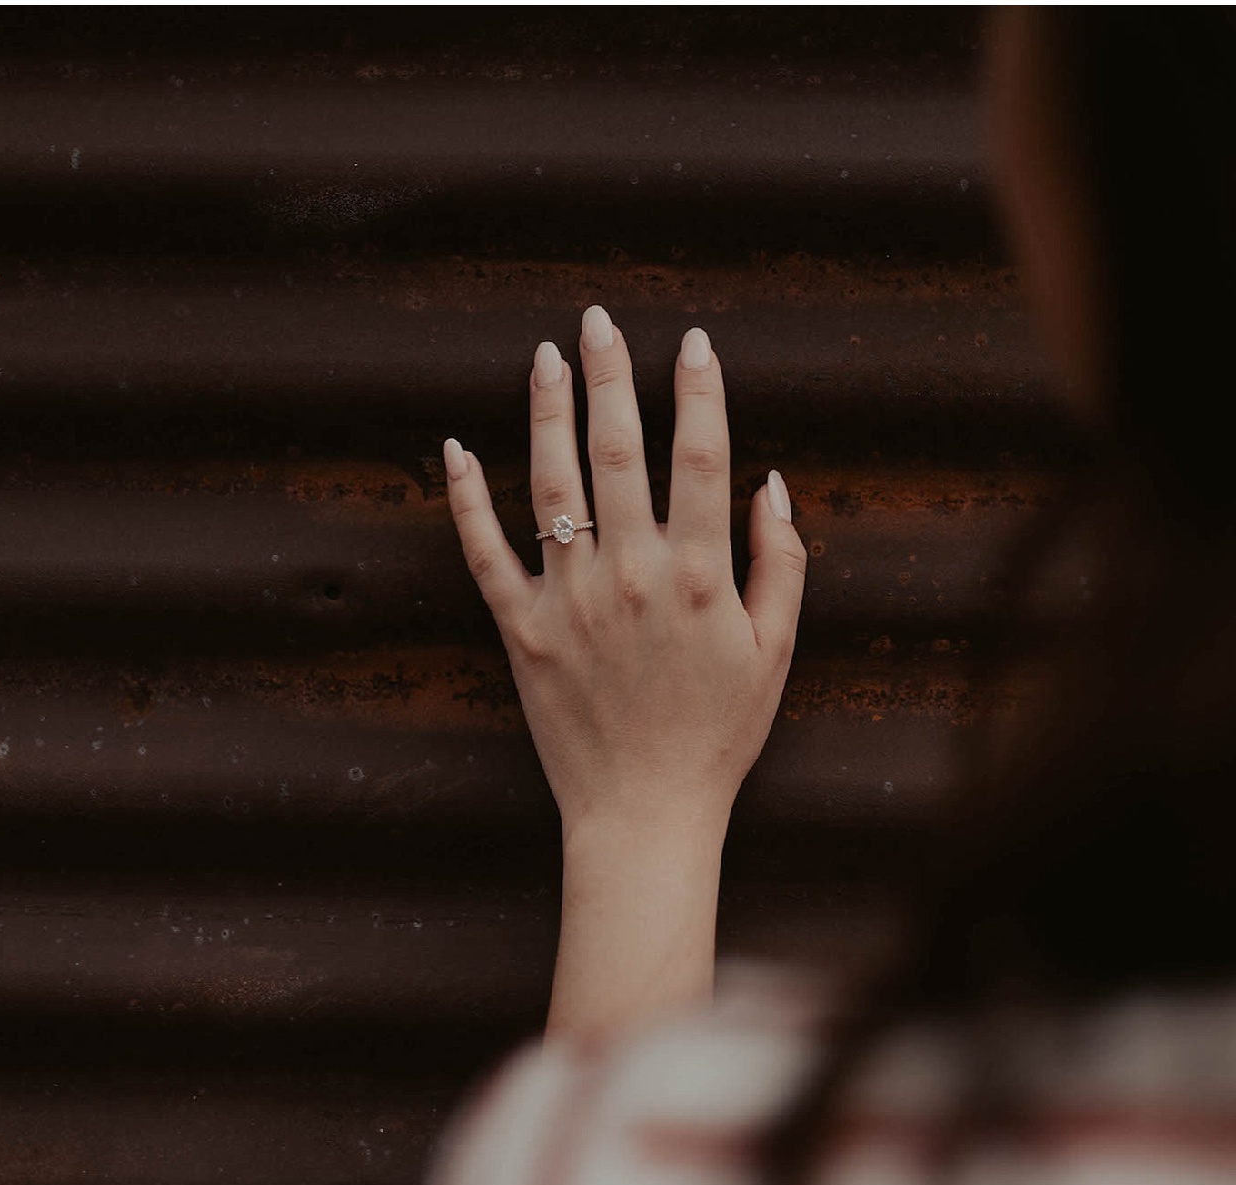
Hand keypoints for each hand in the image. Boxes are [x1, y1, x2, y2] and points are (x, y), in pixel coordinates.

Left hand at [440, 305, 806, 1037]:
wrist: (643, 814)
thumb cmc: (717, 734)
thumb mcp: (774, 651)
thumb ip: (779, 563)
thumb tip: (771, 483)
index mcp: (698, 576)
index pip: (700, 458)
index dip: (698, 392)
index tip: (693, 342)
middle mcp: (630, 575)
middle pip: (617, 451)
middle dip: (611, 376)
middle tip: (599, 319)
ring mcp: (570, 599)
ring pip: (551, 484)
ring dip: (547, 411)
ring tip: (546, 355)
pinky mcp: (522, 631)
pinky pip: (485, 553)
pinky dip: (466, 499)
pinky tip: (456, 448)